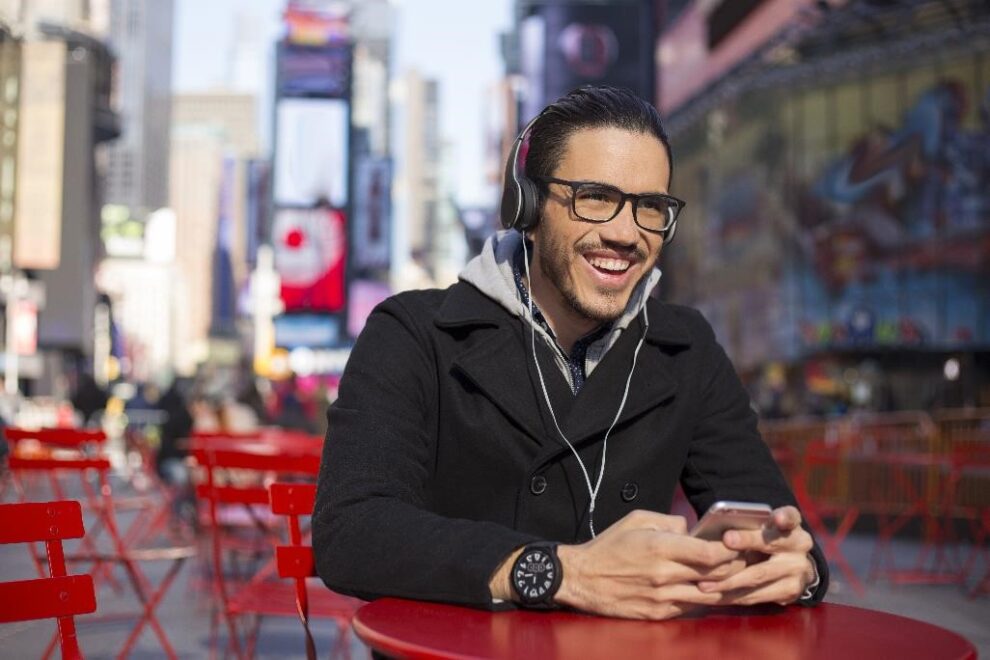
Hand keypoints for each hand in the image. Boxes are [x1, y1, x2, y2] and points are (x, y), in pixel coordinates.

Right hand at [554, 509, 746, 619]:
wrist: (582, 578)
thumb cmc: (609, 545)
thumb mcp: (637, 519)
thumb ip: (670, 521)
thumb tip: (695, 529)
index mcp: (660, 547)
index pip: (710, 553)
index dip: (731, 550)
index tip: (738, 543)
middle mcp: (664, 574)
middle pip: (716, 575)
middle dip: (735, 566)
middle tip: (745, 558)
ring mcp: (662, 597)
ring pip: (709, 595)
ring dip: (725, 586)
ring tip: (734, 576)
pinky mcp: (658, 613)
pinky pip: (692, 607)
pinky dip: (704, 598)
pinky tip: (710, 589)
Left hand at [696, 505, 815, 605]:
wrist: (793, 564)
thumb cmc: (766, 537)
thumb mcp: (765, 524)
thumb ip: (751, 522)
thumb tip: (719, 526)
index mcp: (792, 524)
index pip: (790, 517)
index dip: (784, 517)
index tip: (777, 517)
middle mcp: (800, 546)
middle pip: (769, 544)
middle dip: (746, 541)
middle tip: (725, 540)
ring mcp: (798, 571)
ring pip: (759, 575)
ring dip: (730, 580)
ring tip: (705, 583)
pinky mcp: (791, 591)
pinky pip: (758, 595)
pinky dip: (734, 596)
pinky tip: (714, 595)